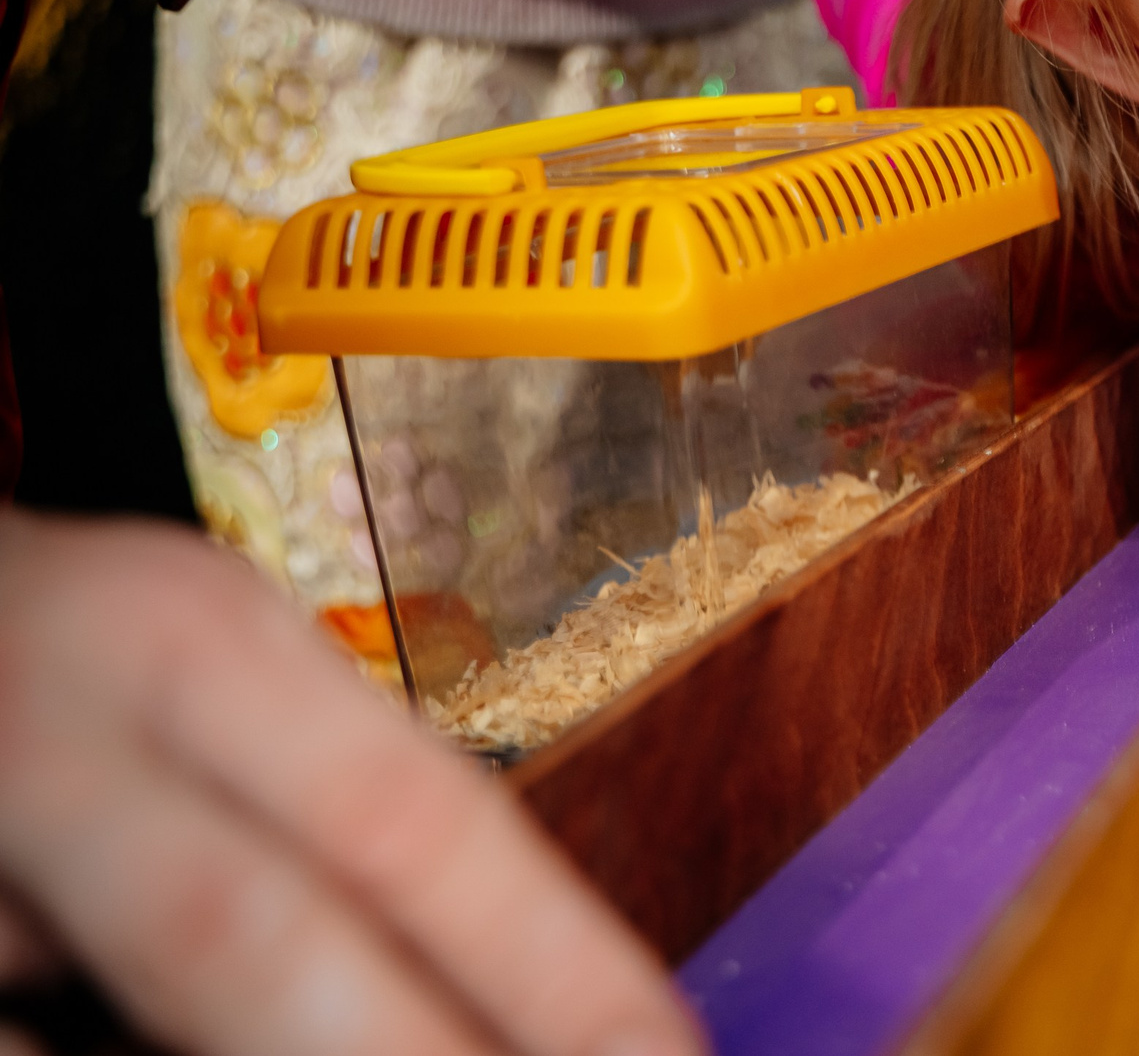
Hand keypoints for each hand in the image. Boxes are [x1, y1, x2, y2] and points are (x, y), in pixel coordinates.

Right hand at [0, 509, 701, 1055]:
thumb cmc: (64, 666)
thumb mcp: (216, 688)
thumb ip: (337, 820)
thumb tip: (520, 1004)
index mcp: (198, 646)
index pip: (420, 820)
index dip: (558, 969)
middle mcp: (62, 737)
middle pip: (247, 943)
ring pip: (76, 1039)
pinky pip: (3, 1042)